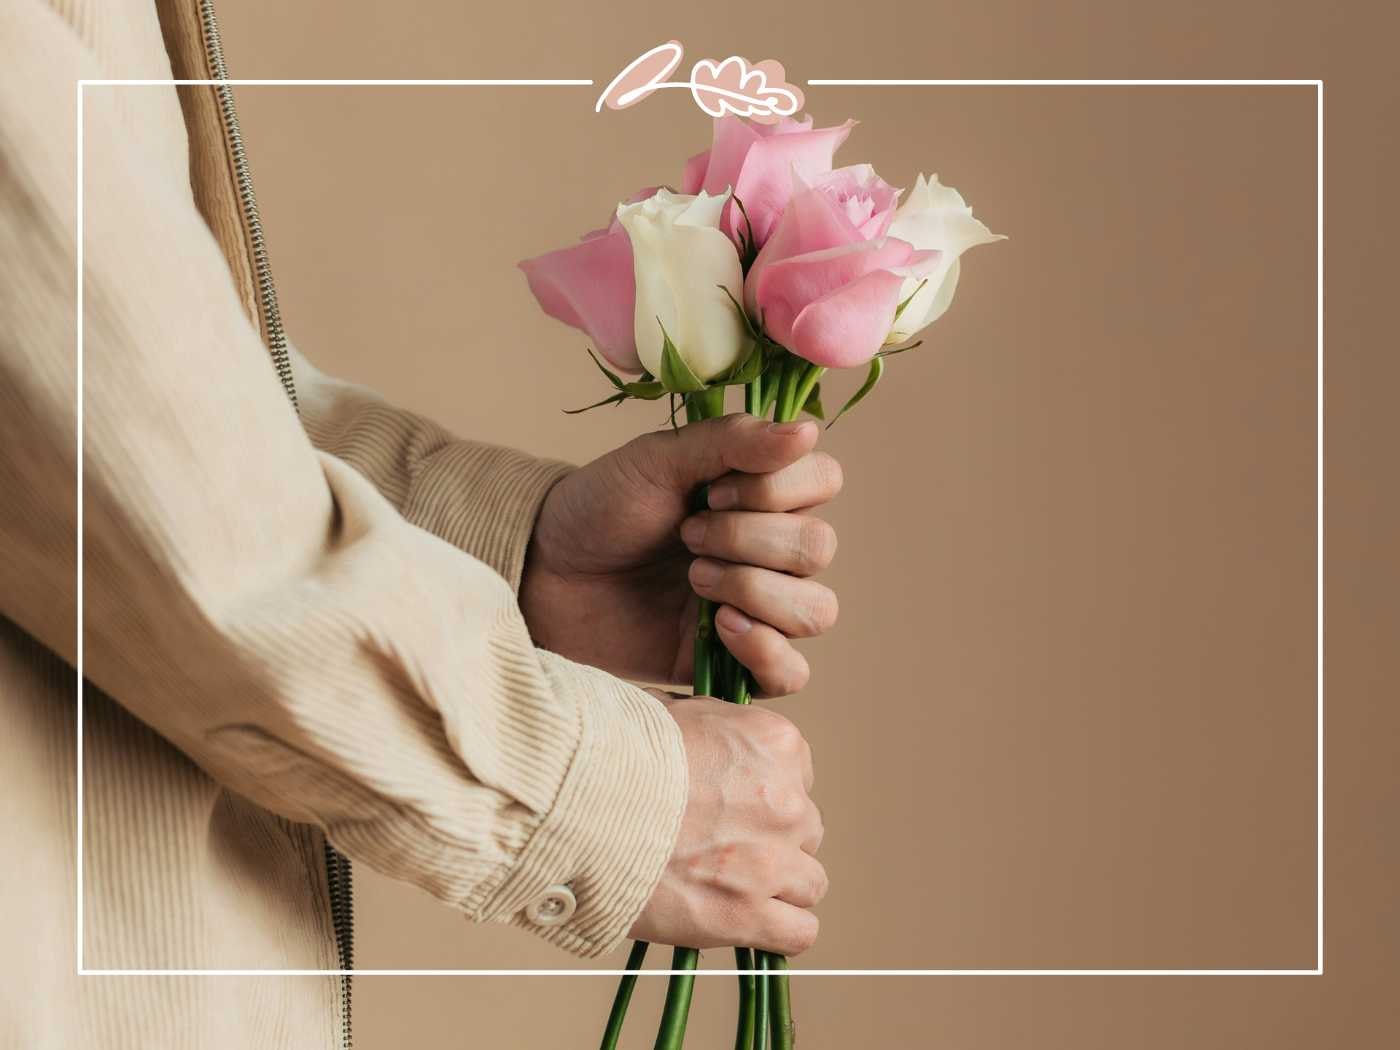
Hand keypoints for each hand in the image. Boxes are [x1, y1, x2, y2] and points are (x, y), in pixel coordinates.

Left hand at [521, 414, 842, 693]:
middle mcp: (769, 549)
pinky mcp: (733, 662)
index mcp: (759, 492)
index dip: (776, 488)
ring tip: (692, 580)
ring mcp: (756, 608)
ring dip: (754, 590)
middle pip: (817, 547)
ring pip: (815, 610)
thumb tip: (806, 430)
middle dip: (749, 539)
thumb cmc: (597, 510)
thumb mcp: (655, 462)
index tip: (711, 491)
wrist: (543, 575)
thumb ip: (731, 443)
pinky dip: (765, 650)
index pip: (823, 480)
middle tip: (685, 536)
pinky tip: (717, 627)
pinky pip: (793, 673)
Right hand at [629, 695, 825, 954]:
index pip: (798, 776)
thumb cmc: (614, 757)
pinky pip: (799, 933)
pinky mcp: (748, 913)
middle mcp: (784, 798)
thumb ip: (715, 732)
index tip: (730, 804)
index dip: (762, 794)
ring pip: (809, 883)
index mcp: (773, 742)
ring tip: (728, 887)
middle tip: (719, 847)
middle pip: (805, 829)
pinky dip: (779, 933)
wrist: (578, 810)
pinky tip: (748, 923)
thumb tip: (714, 744)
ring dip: (777, 887)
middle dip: (770, 841)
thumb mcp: (674, 713)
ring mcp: (771, 859)